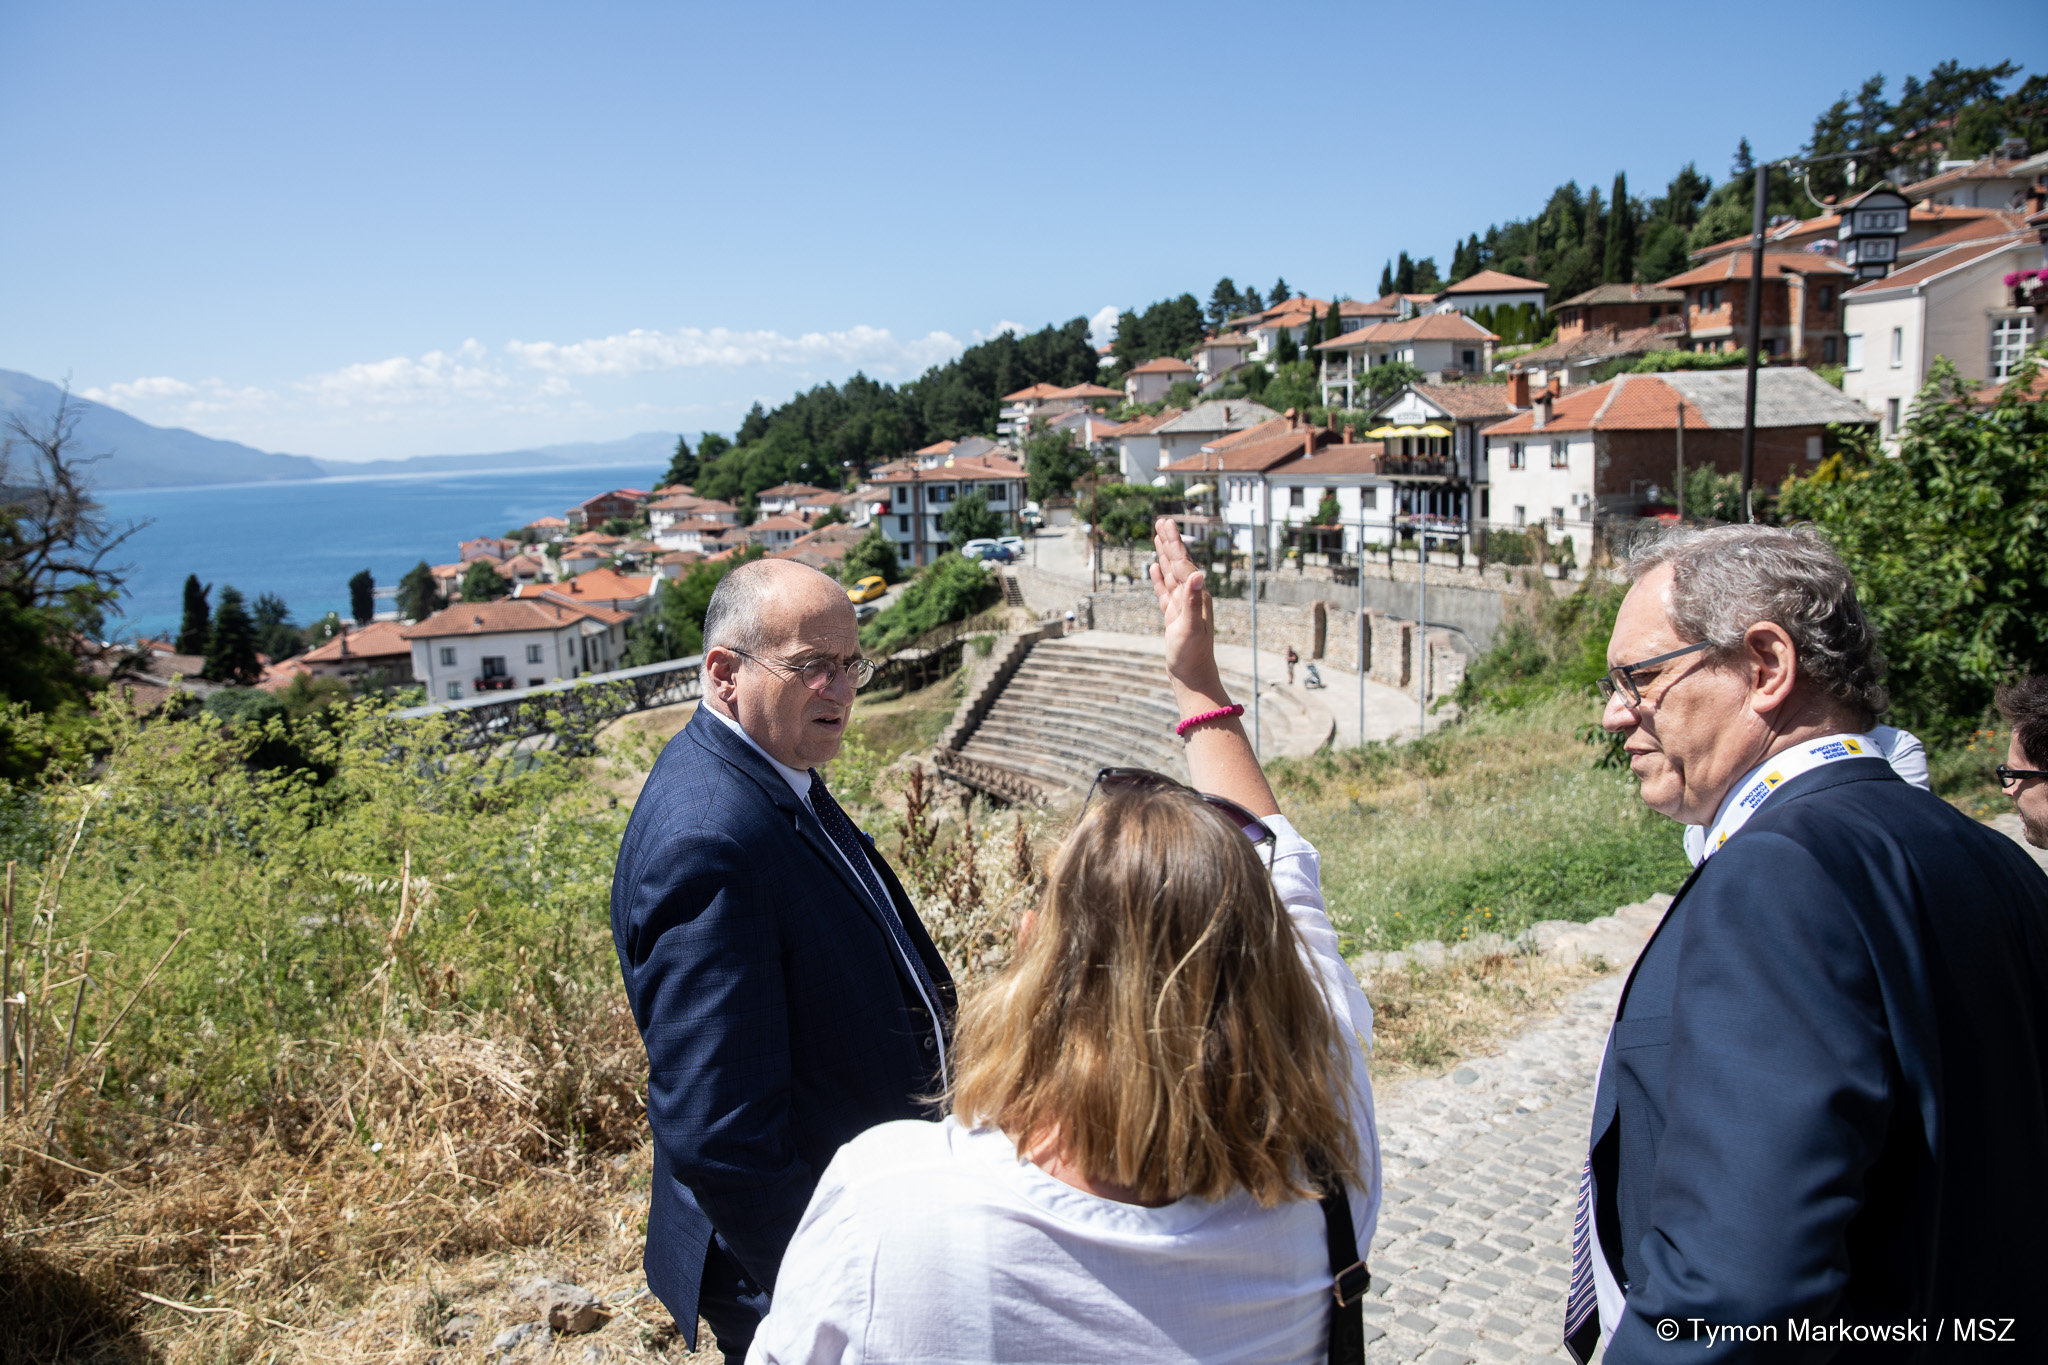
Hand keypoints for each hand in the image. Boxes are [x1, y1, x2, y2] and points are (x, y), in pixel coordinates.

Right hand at [1149, 516, 1226, 706]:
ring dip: (1165, 555)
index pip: (1183, 563)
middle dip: (1170, 542)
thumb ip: (1195, 600)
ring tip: (1158, 536)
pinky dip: (1159, 577)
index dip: (1173, 543)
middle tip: (1162, 521)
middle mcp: (1192, 597)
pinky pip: (1165, 590)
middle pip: (1178, 563)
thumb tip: (1199, 574)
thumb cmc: (1193, 655)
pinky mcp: (1174, 615)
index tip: (1166, 524)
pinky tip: (1155, 567)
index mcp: (1197, 596)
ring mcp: (1182, 605)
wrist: (1192, 676)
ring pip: (1171, 573)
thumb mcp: (1192, 627)